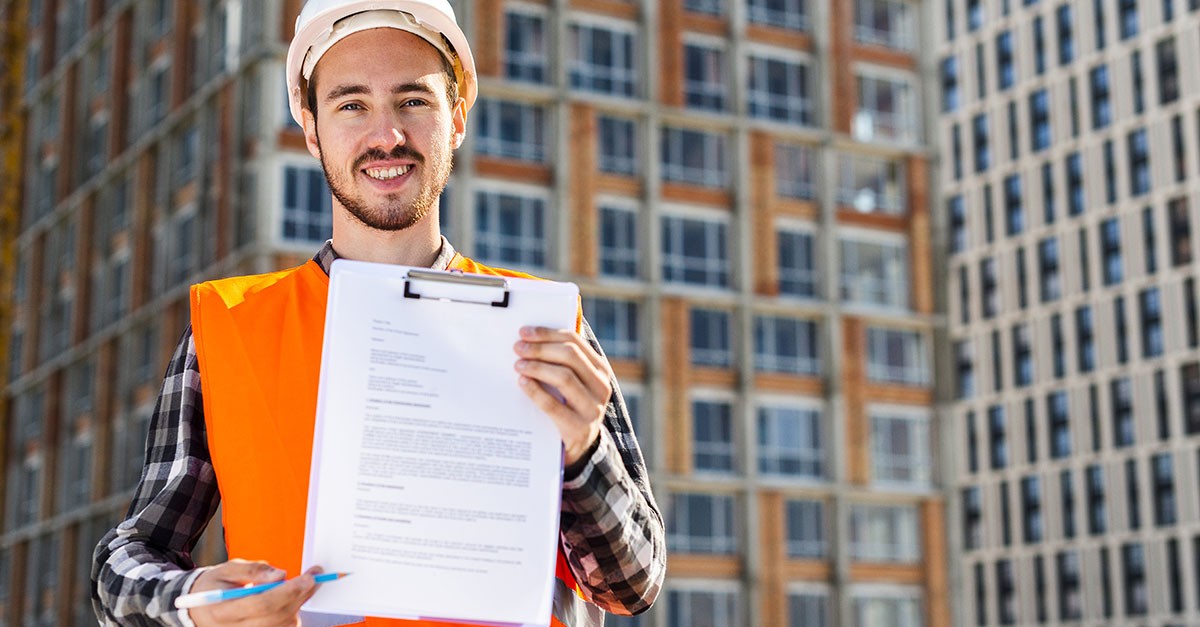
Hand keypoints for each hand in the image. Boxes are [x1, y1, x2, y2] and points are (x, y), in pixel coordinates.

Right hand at [188, 559, 321, 626]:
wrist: (199, 608)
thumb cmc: (214, 586)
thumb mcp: (227, 570)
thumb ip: (253, 570)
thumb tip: (280, 575)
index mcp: (221, 611)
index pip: (260, 604)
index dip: (287, 591)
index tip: (308, 578)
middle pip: (275, 617)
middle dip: (300, 595)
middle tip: (315, 576)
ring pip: (282, 625)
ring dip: (297, 605)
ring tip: (303, 585)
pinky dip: (291, 615)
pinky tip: (291, 601)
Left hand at [514, 326, 612, 464]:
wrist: (578, 449)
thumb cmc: (568, 407)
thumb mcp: (573, 384)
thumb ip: (561, 363)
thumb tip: (531, 338)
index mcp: (600, 370)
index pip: (575, 342)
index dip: (548, 334)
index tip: (525, 332)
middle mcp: (601, 387)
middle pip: (570, 356)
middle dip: (541, 348)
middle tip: (518, 348)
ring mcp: (593, 409)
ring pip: (564, 377)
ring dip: (537, 367)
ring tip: (518, 365)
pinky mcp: (580, 429)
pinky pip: (554, 405)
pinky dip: (535, 391)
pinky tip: (522, 383)